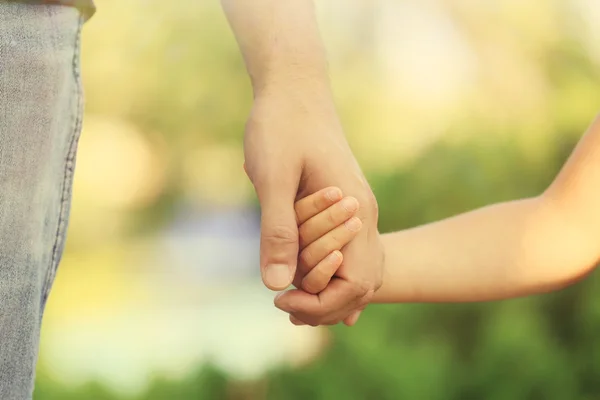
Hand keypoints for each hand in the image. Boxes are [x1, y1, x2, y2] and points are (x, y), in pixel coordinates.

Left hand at [243, 87, 384, 325]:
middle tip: (284, 307)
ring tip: (292, 301)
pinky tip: (310, 284)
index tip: (280, 300)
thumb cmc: (282, 126)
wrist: (295, 88)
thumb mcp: (273, 177)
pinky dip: (329, 273)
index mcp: (354, 211)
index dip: (320, 303)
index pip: (355, 282)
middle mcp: (363, 214)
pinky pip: (346, 250)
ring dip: (327, 290)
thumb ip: (278, 229)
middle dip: (325, 305)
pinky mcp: (343, 203)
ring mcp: (356, 209)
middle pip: (361, 282)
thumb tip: (276, 285)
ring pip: (356, 268)